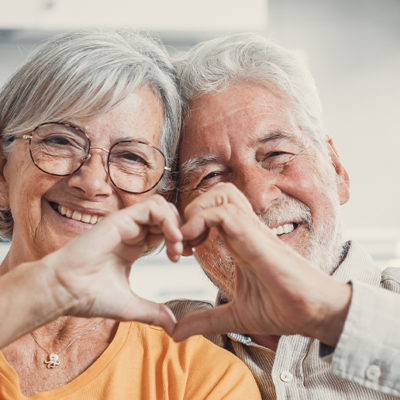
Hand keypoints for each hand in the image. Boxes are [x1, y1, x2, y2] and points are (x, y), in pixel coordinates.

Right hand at [46, 195, 181, 334]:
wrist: (64, 291)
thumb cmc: (89, 297)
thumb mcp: (131, 306)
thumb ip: (153, 312)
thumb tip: (173, 326)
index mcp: (134, 246)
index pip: (164, 231)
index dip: (178, 240)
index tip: (183, 258)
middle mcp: (132, 231)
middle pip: (166, 216)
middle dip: (182, 231)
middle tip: (185, 251)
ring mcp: (126, 223)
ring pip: (162, 206)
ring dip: (176, 224)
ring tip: (178, 247)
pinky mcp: (120, 219)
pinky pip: (152, 208)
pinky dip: (168, 220)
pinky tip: (172, 240)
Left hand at [173, 183, 350, 345]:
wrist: (314, 313)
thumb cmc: (283, 309)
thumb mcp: (234, 316)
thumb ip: (206, 320)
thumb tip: (176, 333)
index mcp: (239, 241)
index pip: (212, 211)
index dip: (189, 225)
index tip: (180, 252)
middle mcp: (245, 230)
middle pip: (216, 192)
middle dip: (190, 211)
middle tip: (181, 242)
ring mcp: (251, 230)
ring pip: (221, 194)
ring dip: (196, 213)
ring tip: (189, 242)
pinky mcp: (256, 237)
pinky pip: (225, 212)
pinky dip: (202, 221)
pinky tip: (195, 247)